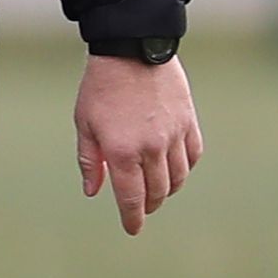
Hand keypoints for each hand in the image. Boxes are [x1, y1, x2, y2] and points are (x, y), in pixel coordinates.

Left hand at [76, 52, 203, 235]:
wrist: (132, 48)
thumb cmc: (101, 87)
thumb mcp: (85, 124)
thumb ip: (89, 161)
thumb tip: (93, 191)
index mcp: (121, 152)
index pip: (131, 198)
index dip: (133, 218)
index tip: (133, 229)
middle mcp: (151, 148)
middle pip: (157, 192)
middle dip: (148, 205)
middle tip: (141, 207)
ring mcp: (173, 135)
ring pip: (178, 177)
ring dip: (168, 189)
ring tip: (158, 190)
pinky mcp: (188, 121)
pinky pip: (193, 155)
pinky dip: (185, 167)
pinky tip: (176, 167)